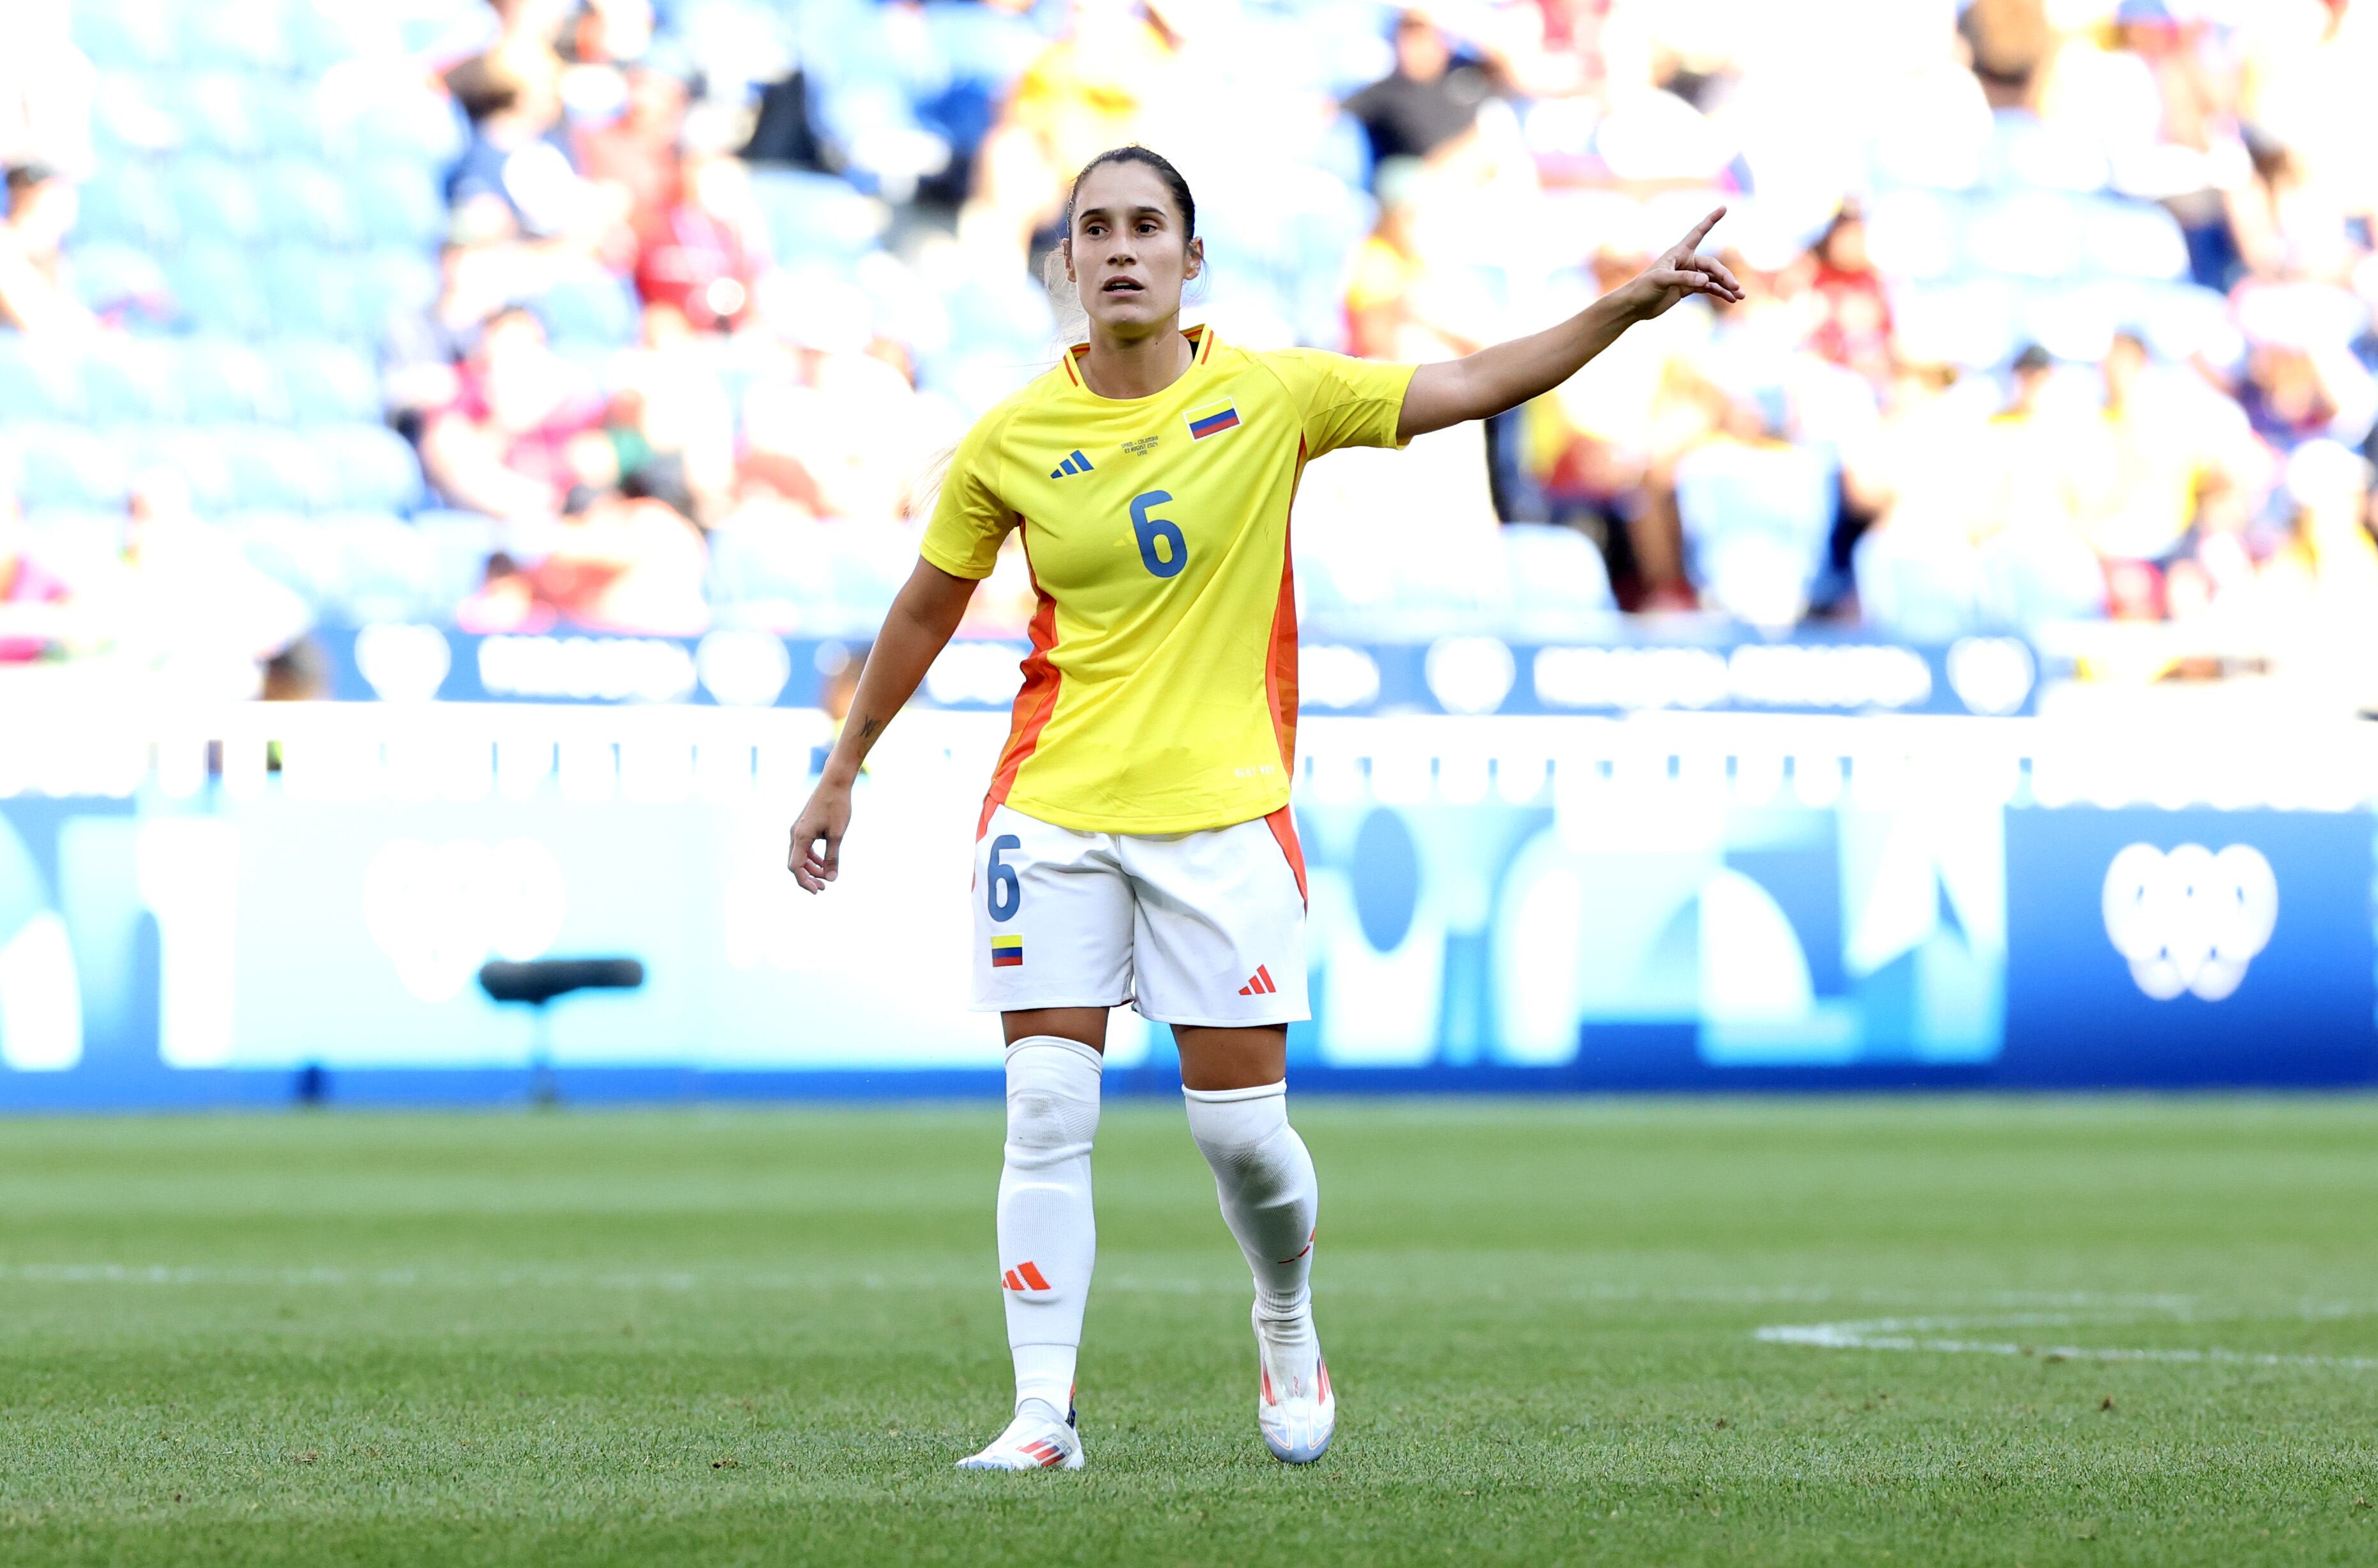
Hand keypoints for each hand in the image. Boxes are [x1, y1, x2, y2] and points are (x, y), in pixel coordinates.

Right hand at [786, 778, 852, 892]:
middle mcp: (795, 834)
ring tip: (827, 876)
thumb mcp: (837, 835)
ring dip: (812, 868)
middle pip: (796, 863)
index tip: (817, 891)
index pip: (796, 867)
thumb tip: (832, 879)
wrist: (835, 783)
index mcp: (800, 837)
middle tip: (824, 887)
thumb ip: (832, 858)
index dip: (804, 882)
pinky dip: (813, 857)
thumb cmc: (837, 806)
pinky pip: (804, 847)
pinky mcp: (804, 826)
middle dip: (809, 877)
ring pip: (800, 856)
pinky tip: (825, 862)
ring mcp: (798, 829)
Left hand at [1622, 206, 1743, 320]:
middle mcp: (1686, 262)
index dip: (1710, 220)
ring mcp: (1688, 276)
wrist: (1634, 306)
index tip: (1723, 207)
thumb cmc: (1642, 288)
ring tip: (1739, 296)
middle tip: (1736, 287)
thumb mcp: (1661, 280)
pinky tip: (1730, 299)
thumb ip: (1684, 279)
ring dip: (1726, 286)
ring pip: (1713, 278)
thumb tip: (1706, 281)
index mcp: (1679, 252)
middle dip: (1725, 275)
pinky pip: (1709, 288)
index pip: (1698, 232)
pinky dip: (1720, 293)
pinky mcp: (1687, 289)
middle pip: (1712, 265)